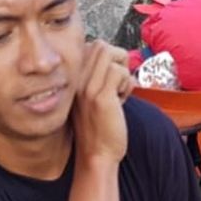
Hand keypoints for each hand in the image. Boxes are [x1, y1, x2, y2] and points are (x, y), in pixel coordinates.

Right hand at [71, 41, 132, 164]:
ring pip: (113, 54)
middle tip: (117, 85)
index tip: (109, 82)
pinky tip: (121, 102)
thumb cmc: (100, 127)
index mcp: (73, 78)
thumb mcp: (93, 95)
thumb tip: (119, 56)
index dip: (109, 60)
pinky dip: (128, 85)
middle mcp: (75, 79)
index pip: (93, 45)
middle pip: (103, 45)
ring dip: (123, 73)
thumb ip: (99, 74)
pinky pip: (120, 72)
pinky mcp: (100, 97)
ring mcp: (86, 87)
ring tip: (117, 94)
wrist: (97, 155)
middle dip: (118, 61)